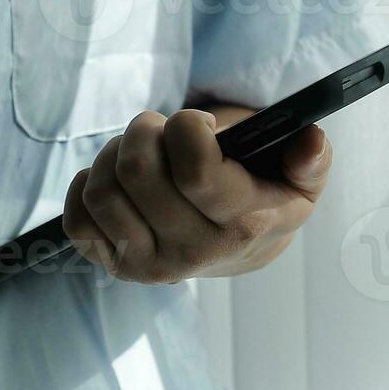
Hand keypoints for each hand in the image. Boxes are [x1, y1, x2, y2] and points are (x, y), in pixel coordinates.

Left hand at [63, 108, 331, 283]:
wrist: (238, 246)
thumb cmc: (265, 194)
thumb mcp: (301, 177)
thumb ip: (311, 158)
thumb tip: (309, 142)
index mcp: (240, 224)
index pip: (194, 168)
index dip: (188, 127)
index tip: (200, 124)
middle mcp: (192, 252)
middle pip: (136, 170)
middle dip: (146, 130)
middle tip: (162, 131)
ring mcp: (149, 265)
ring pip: (101, 189)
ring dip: (114, 154)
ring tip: (142, 153)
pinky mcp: (114, 265)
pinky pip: (76, 218)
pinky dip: (87, 185)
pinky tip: (119, 181)